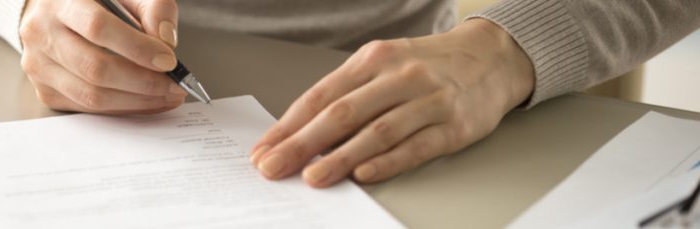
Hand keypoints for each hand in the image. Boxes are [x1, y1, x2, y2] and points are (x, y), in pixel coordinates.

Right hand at [19, 0, 186, 113]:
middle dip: (143, 82)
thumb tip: (166, 43)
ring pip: (91, 95)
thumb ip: (153, 7)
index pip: (98, 28)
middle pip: (95, 68)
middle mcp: (41, 33)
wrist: (53, 11)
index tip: (169, 60)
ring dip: (136, 101)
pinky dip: (122, 108)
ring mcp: (39, 66)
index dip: (137, 48)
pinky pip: (87, 108)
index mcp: (60, 0)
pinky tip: (145, 101)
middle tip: (174, 85)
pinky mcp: (45, 90)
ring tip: (166, 96)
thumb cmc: (95, 1)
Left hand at [250, 19, 535, 186]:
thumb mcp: (383, 65)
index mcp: (373, 59)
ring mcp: (428, 101)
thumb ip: (347, 95)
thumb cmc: (426, 65)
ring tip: (313, 177)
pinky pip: (415, 147)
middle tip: (274, 166)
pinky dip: (387, 162)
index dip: (288, 125)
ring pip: (376, 132)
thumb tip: (301, 134)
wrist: (491, 57)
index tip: (264, 149)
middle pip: (342, 113)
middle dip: (302, 143)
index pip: (321, 95)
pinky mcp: (454, 126)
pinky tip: (364, 174)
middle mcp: (398, 77)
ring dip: (340, 158)